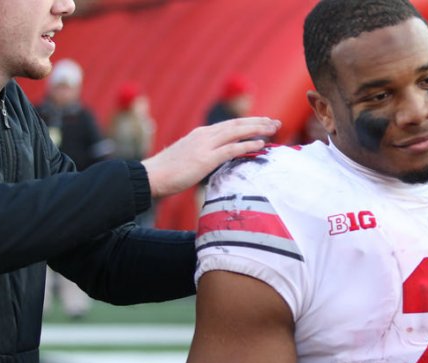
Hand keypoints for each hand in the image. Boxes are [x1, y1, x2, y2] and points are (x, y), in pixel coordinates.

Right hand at [141, 117, 279, 197]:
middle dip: (258, 122)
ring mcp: (205, 146)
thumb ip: (204, 154)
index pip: (229, 125)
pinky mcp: (206, 159)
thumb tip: (216, 159)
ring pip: (237, 132)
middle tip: (276, 122)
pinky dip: (248, 145)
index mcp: (201, 134)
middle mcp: (204, 135)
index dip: (248, 123)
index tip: (263, 123)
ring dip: (257, 129)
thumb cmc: (168, 171)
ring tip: (273, 129)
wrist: (151, 176)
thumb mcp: (189, 158)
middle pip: (237, 124)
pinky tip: (261, 144)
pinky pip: (231, 149)